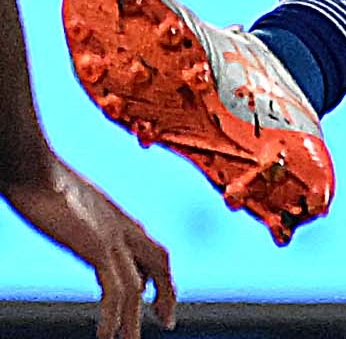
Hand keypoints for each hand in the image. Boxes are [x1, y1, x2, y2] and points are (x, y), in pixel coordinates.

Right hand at [5, 159, 173, 338]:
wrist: (34, 168)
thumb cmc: (45, 181)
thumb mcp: (76, 206)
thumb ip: (87, 223)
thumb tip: (85, 236)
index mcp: (120, 218)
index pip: (153, 250)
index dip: (160, 276)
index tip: (157, 299)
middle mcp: (123, 227)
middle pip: (160, 263)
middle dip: (166, 293)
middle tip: (166, 321)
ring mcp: (112, 237)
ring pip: (136, 287)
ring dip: (134, 318)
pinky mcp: (97, 247)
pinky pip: (115, 290)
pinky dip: (113, 316)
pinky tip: (106, 335)